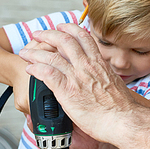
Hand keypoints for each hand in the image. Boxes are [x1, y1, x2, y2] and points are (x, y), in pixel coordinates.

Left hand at [18, 23, 135, 141]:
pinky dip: (36, 69)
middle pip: (64, 40)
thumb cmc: (122, 109)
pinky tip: (29, 69)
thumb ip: (103, 80)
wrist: (123, 120)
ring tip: (26, 52)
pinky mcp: (68, 91)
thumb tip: (100, 82)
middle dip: (48, 34)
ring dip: (35, 52)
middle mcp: (87, 66)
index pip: (84, 38)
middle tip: (38, 34)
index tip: (62, 27)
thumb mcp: (114, 86)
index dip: (70, 29)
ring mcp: (77, 78)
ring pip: (51, 56)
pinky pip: (47, 73)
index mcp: (99, 64)